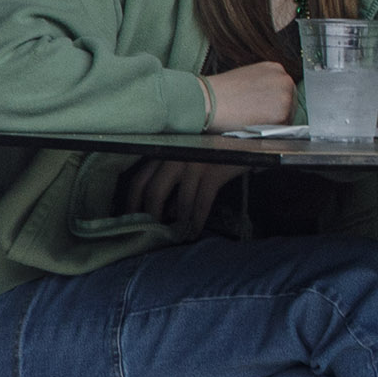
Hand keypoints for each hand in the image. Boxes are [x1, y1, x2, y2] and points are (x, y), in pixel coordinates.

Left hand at [117, 157, 246, 235]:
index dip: (133, 202)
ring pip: (181, 200)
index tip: (132, 220)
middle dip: (153, 216)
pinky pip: (202, 201)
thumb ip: (175, 182)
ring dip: (181, 222)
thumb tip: (168, 211)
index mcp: (164, 153)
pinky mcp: (214, 172)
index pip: (139, 180)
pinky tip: (196, 230)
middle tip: (154, 233)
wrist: (246, 140)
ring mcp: (194, 163)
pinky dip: (198, 219)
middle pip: (154, 191)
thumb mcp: (188, 162)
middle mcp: (175, 156)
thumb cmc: (214, 153)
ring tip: (180, 236)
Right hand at [202, 59, 295, 129]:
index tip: (266, 106)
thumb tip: (273, 97)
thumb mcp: (249, 76)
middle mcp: (284, 80)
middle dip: (278, 110)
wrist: (209, 100)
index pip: (285, 88)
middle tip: (260, 115)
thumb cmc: (223, 91)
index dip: (275, 100)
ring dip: (276, 120)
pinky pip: (284, 126)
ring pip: (288, 114)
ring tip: (256, 118)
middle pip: (290, 101)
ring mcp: (286, 97)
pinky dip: (273, 128)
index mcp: (275, 68)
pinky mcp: (283, 114)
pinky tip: (258, 123)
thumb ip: (265, 84)